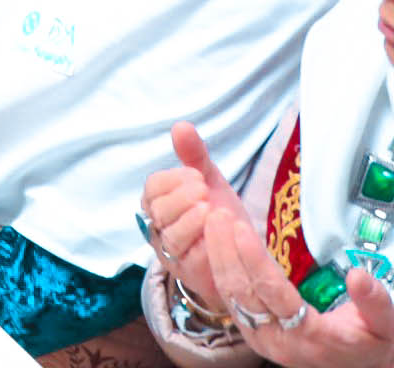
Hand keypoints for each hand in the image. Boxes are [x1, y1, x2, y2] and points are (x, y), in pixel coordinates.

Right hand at [142, 122, 246, 310]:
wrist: (244, 253)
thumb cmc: (221, 215)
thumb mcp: (210, 181)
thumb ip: (194, 155)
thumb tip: (181, 125)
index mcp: (161, 202)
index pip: (153, 187)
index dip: (172, 180)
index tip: (196, 175)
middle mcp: (160, 227)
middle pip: (156, 210)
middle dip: (180, 197)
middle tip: (204, 191)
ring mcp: (172, 251)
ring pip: (169, 234)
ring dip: (188, 218)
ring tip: (209, 209)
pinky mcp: (188, 271)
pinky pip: (188, 256)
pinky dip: (200, 240)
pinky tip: (215, 230)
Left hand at [207, 200, 393, 364]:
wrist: (359, 366)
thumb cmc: (371, 341)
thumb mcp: (384, 325)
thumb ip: (374, 302)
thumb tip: (358, 276)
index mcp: (310, 337)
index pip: (272, 293)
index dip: (253, 259)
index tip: (240, 227)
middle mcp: (278, 341)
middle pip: (242, 292)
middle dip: (226, 250)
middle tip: (218, 214)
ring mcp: (261, 339)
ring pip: (230, 295)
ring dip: (218, 256)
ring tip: (213, 221)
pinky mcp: (253, 332)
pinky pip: (229, 298)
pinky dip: (219, 269)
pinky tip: (216, 243)